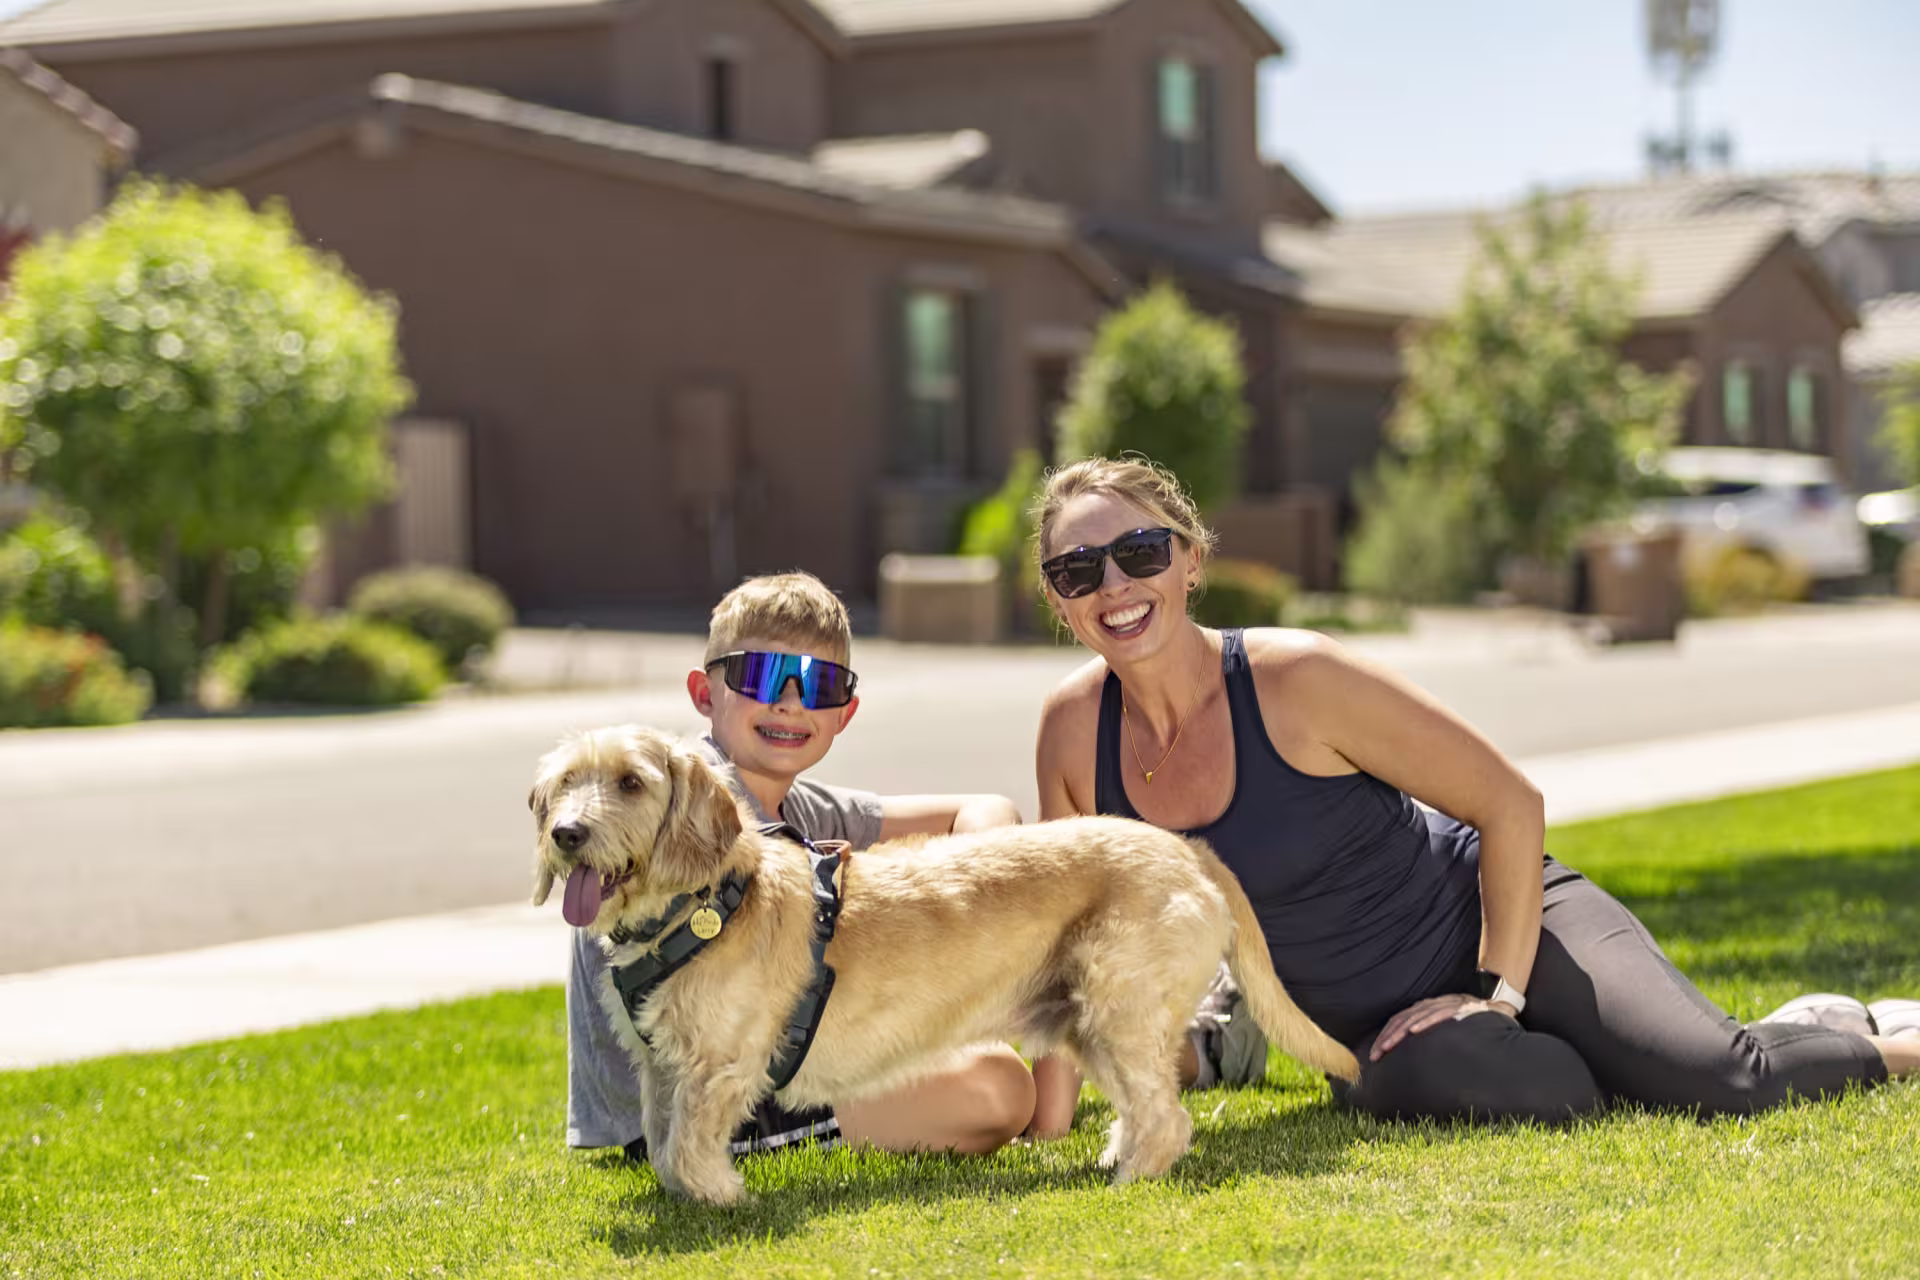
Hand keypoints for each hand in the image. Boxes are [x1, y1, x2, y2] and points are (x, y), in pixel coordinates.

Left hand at [1370, 993, 1517, 1060]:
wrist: (1498, 1007)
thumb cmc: (1470, 1022)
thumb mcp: (1445, 1026)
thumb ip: (1429, 1033)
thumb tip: (1410, 1054)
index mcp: (1426, 1008)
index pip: (1399, 1020)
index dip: (1385, 1035)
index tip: (1375, 1053)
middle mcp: (1432, 1004)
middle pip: (1402, 1018)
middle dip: (1387, 1037)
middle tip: (1375, 1054)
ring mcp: (1445, 1004)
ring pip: (1415, 1017)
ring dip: (1399, 1032)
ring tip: (1387, 1046)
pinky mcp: (1458, 1007)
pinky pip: (1438, 1014)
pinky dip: (1424, 1021)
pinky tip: (1413, 1030)